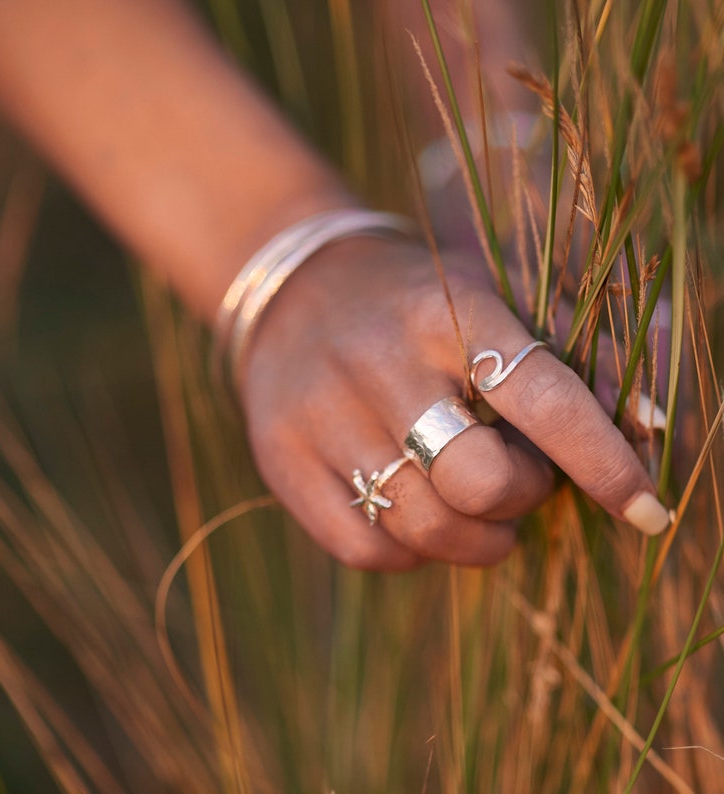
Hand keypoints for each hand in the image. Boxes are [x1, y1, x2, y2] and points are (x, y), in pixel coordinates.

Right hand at [240, 236, 668, 569]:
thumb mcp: (487, 297)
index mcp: (445, 312)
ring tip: (469, 506)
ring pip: (424, 529)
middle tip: (514, 482)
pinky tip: (413, 513)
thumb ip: (571, 354)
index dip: (604, 460)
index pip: (544, 396)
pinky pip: (366, 549)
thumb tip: (650, 426)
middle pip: (479, 481)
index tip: (647, 510)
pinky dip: (409, 552)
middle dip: (519, 500)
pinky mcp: (281, 459)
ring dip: (473, 539)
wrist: (293, 289)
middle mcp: (379, 362)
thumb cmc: (412, 302)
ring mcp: (320, 415)